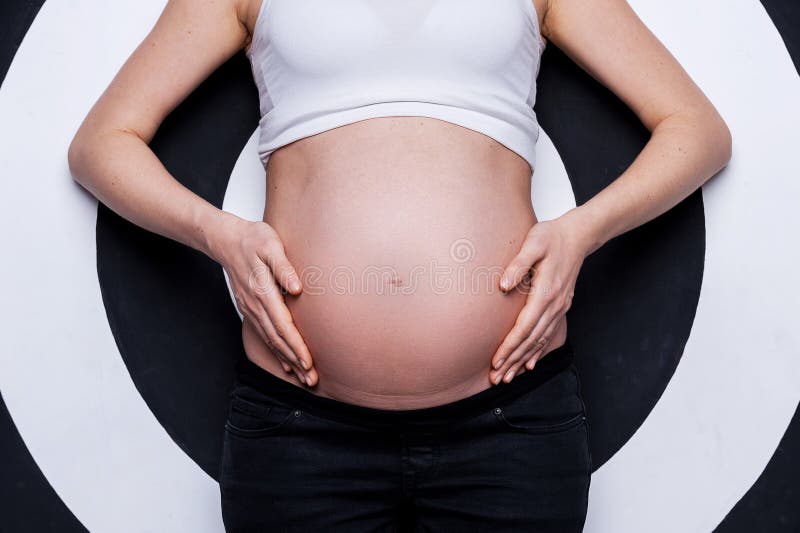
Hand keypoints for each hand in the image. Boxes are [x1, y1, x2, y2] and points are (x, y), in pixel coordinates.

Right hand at [209, 212, 316, 385]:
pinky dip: (275, 351)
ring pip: (270, 340)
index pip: (282, 325)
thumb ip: (284, 267)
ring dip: (287, 360)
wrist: (225, 239)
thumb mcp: (271, 245)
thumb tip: (296, 288)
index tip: (308, 363)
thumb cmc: (253, 239)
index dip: (296, 346)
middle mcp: (255, 305)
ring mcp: (251, 309)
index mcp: (263, 291)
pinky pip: (264, 335)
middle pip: (277, 339)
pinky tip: (285, 363)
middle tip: (311, 380)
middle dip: (295, 361)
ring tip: (302, 377)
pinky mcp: (250, 309)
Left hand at [489, 215, 589, 383]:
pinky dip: (538, 352)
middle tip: (496, 378)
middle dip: (513, 360)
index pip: (525, 326)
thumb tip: (503, 285)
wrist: (578, 236)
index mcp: (546, 292)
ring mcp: (559, 308)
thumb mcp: (533, 243)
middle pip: (532, 340)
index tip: (496, 361)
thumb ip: (518, 264)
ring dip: (523, 360)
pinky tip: (529, 364)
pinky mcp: (560, 307)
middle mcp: (555, 305)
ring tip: (508, 377)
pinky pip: (548, 335)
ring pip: (540, 341)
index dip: (510, 346)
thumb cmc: (552, 237)